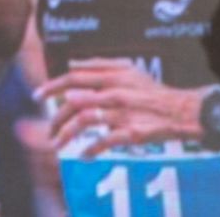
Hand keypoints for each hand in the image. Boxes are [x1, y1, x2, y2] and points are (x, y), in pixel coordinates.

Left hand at [36, 58, 201, 156]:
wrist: (182, 111)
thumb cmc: (152, 90)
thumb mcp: (129, 68)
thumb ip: (99, 64)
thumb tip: (71, 64)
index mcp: (112, 76)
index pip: (74, 78)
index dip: (53, 86)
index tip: (38, 96)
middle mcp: (115, 93)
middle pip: (74, 102)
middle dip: (56, 116)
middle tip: (48, 129)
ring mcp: (123, 113)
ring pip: (84, 121)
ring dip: (66, 134)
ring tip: (57, 144)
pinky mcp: (132, 133)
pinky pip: (104, 141)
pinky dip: (90, 149)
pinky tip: (83, 156)